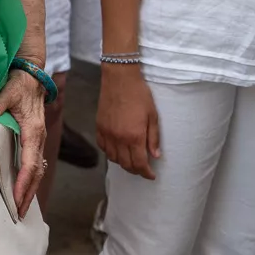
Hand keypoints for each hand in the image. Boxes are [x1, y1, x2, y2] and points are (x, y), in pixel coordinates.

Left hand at [0, 66, 47, 214]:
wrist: (33, 74)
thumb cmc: (21, 83)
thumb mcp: (8, 91)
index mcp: (33, 130)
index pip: (29, 163)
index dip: (23, 183)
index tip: (16, 199)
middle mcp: (38, 139)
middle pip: (36, 173)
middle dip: (28, 194)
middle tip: (19, 214)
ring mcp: (37, 140)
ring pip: (36, 171)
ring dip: (30, 190)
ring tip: (21, 208)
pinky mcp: (33, 140)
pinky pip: (33, 164)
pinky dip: (29, 180)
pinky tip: (22, 190)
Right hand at [96, 63, 160, 178]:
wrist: (120, 78)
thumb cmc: (139, 94)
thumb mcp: (152, 115)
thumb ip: (153, 138)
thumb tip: (155, 155)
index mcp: (134, 136)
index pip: (139, 163)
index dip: (146, 173)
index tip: (151, 175)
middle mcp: (118, 138)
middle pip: (125, 164)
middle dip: (136, 170)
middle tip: (143, 169)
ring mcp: (107, 133)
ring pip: (113, 158)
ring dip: (123, 163)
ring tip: (131, 160)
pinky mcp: (99, 127)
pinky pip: (103, 147)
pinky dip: (110, 152)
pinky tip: (117, 150)